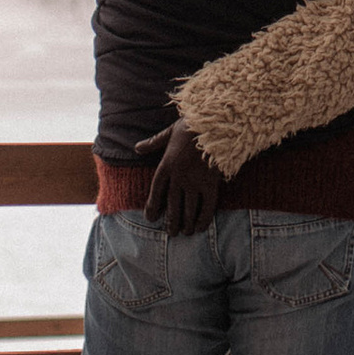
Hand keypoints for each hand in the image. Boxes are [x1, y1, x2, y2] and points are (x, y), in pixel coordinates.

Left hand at [133, 120, 222, 234]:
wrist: (216, 122)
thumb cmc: (192, 125)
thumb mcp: (170, 132)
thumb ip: (153, 143)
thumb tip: (137, 147)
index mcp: (166, 164)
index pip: (156, 191)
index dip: (153, 206)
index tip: (151, 218)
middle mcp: (178, 177)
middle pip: (172, 205)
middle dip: (171, 221)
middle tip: (172, 233)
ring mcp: (195, 181)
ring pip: (188, 209)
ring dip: (186, 223)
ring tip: (186, 232)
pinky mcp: (211, 183)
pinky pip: (207, 206)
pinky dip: (204, 218)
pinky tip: (201, 227)